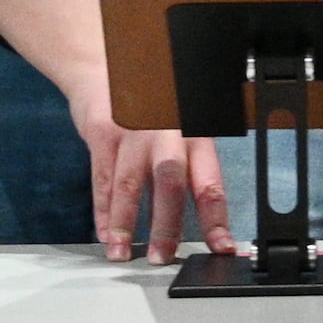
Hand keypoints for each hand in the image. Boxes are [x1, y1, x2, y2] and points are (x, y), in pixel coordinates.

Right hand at [72, 97, 231, 261]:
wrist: (107, 65)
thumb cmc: (151, 106)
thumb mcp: (181, 129)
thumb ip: (189, 171)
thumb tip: (206, 224)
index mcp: (195, 134)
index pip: (210, 182)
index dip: (216, 220)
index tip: (221, 247)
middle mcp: (166, 131)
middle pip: (169, 182)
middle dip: (166, 224)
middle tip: (162, 257)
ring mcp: (131, 131)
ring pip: (129, 184)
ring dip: (125, 224)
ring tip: (122, 254)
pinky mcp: (102, 132)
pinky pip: (102, 179)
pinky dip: (102, 210)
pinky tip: (106, 233)